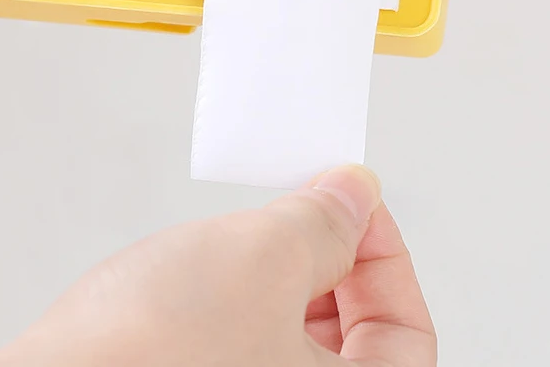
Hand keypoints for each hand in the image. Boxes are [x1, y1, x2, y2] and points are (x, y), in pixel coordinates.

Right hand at [0, 165, 434, 365]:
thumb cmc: (143, 356)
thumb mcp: (258, 257)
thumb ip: (323, 222)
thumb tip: (354, 198)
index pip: (406, 336)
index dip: (386, 253)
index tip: (352, 203)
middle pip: (354, 342)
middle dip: (333, 263)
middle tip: (304, 209)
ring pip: (293, 344)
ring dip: (283, 281)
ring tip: (246, 239)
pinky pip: (243, 351)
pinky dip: (240, 306)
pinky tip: (206, 274)